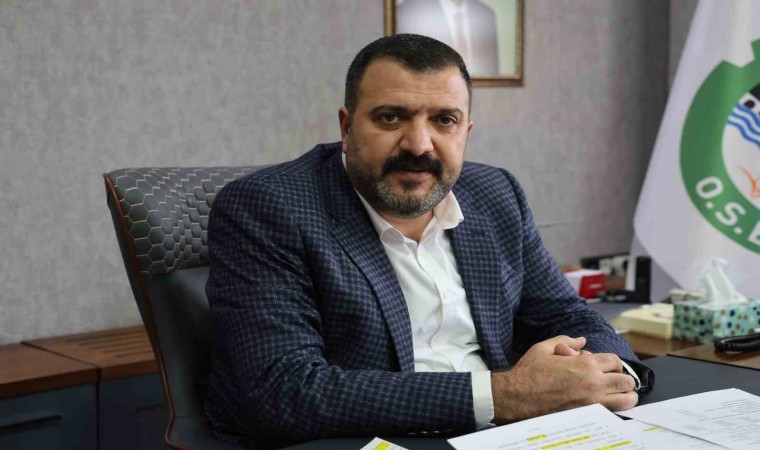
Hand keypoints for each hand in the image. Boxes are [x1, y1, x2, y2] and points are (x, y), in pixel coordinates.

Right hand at [491, 335, 637, 422]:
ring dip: (624, 395)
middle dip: (621, 379)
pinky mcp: (587, 415)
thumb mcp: (544, 348)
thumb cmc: (529, 371)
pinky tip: (605, 404)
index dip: (610, 363)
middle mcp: (593, 382)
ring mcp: (592, 401)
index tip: (603, 367)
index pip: (615, 361)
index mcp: (585, 364)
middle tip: (611, 380)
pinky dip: (615, 408)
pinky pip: (614, 412)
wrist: (517, 396)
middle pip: (626, 381)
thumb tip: (581, 341)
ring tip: (616, 394)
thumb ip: (566, 341)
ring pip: (626, 400)